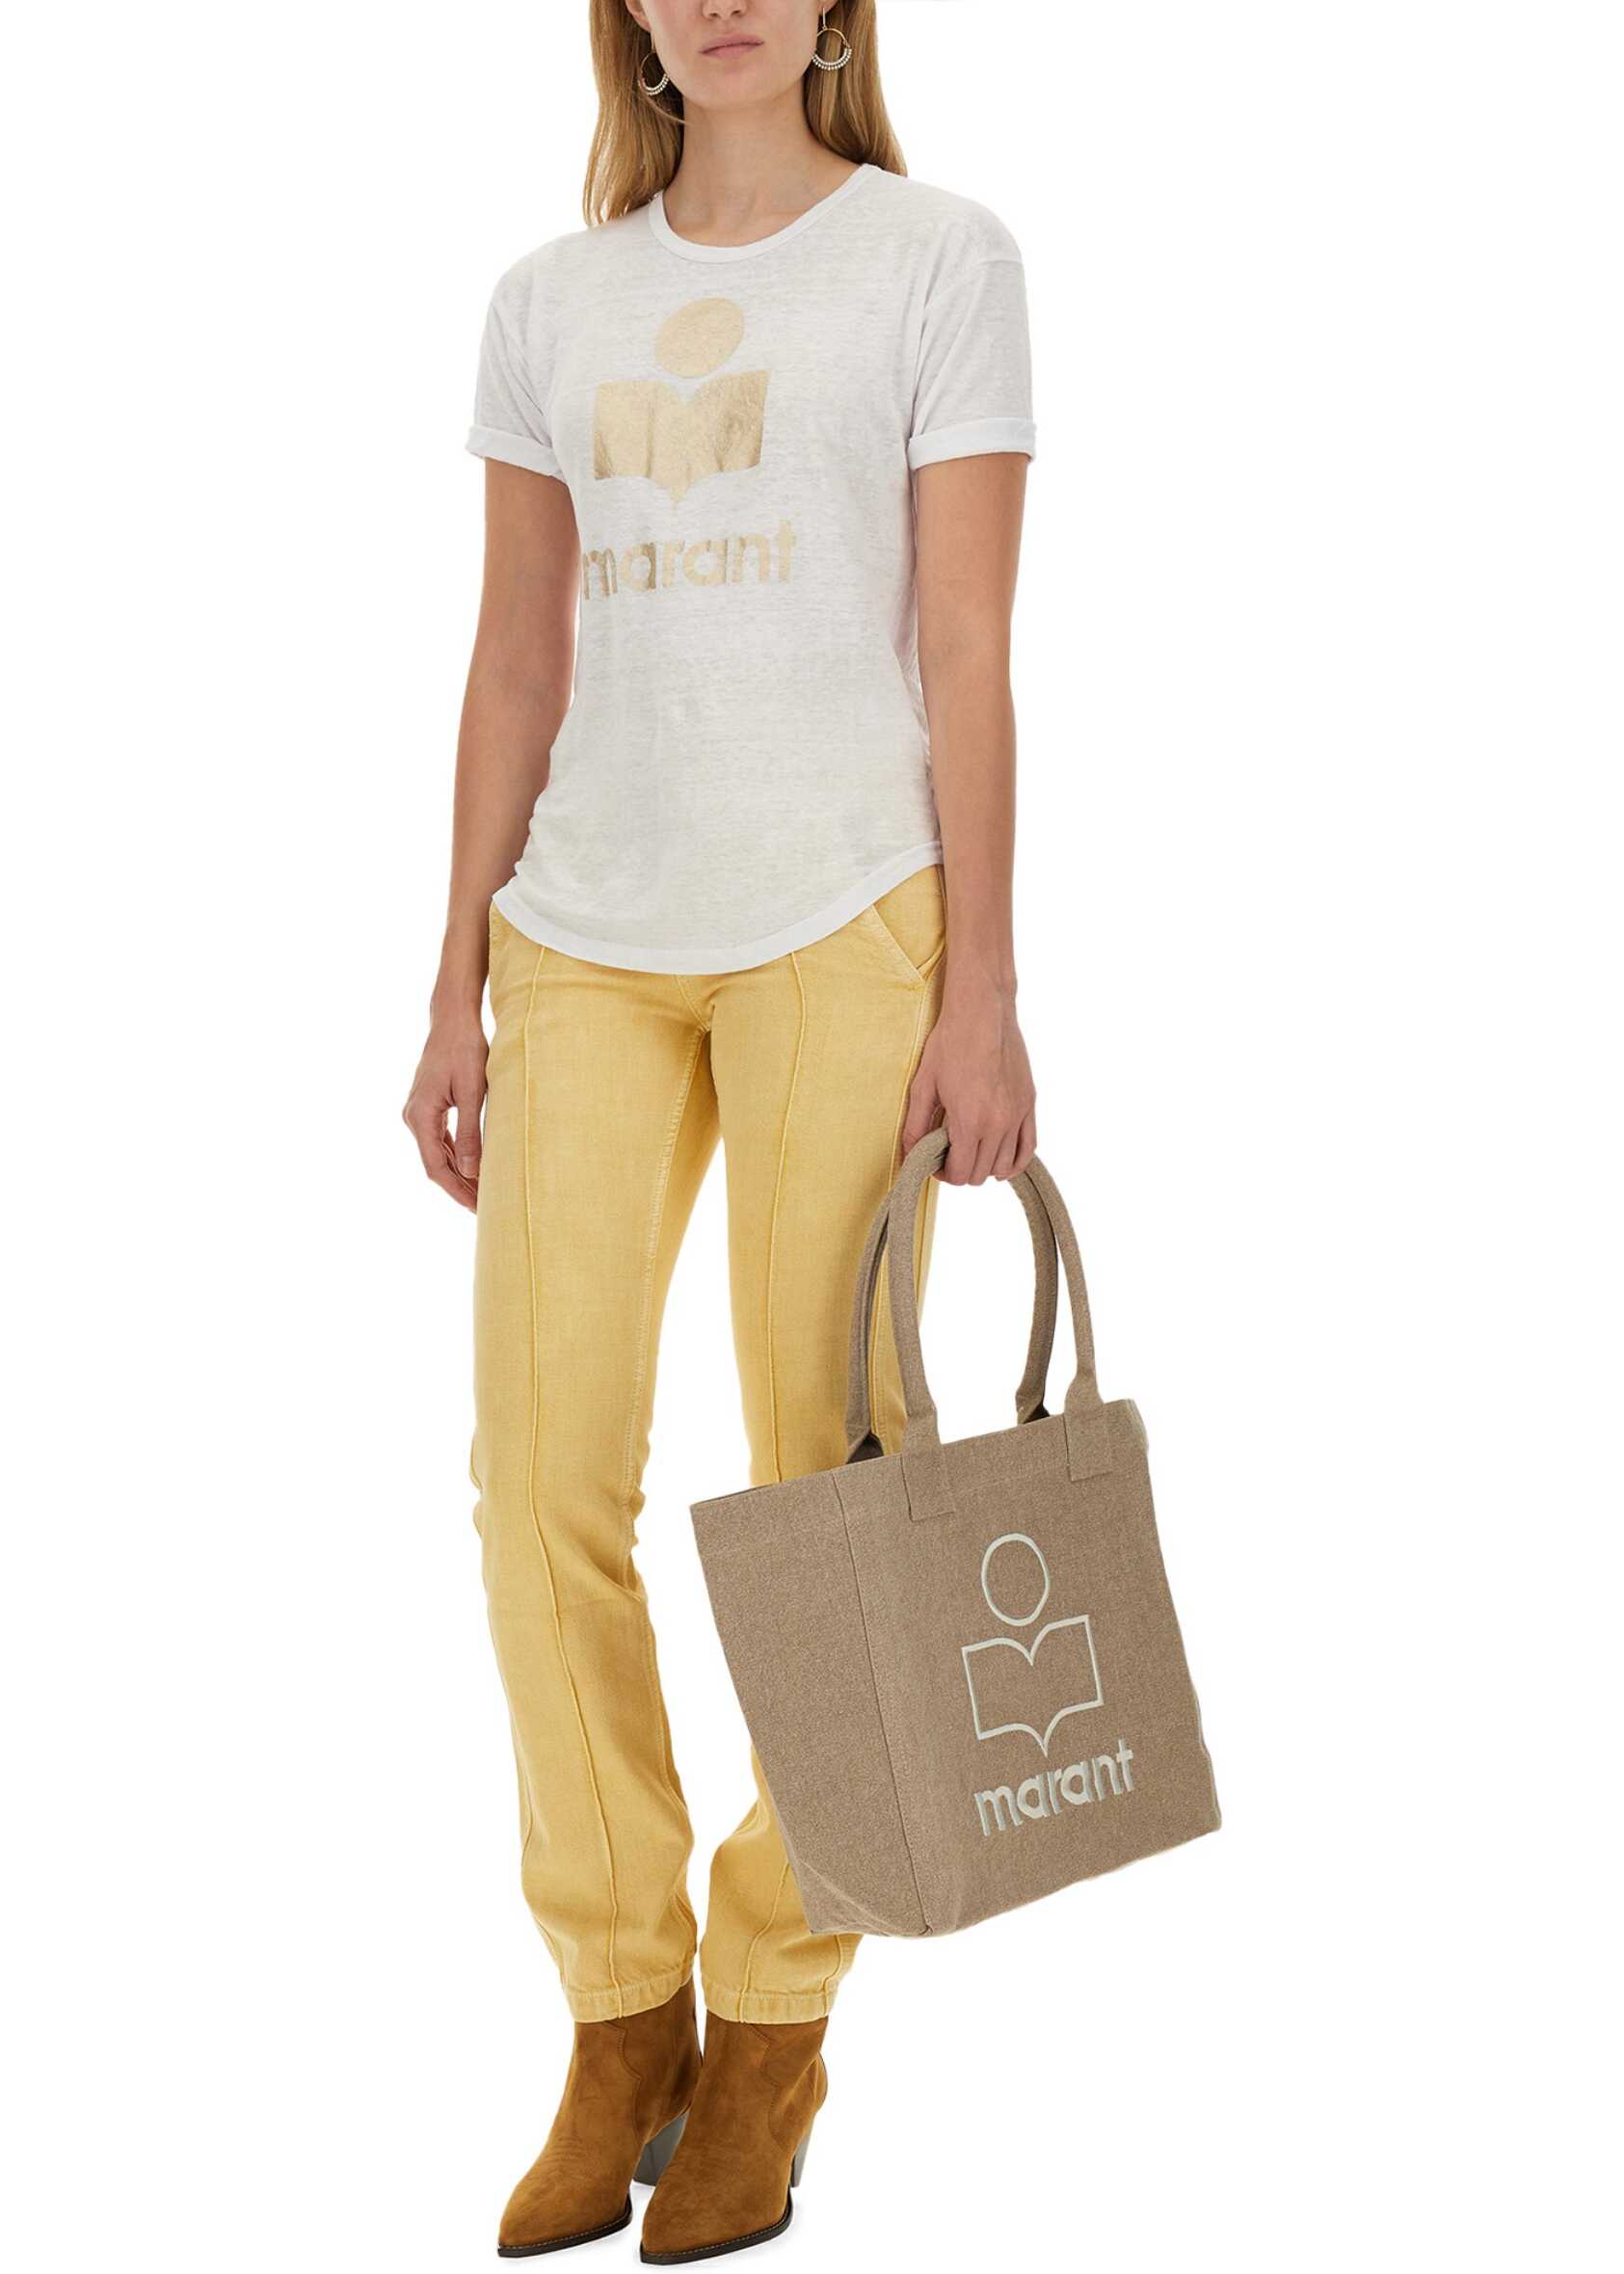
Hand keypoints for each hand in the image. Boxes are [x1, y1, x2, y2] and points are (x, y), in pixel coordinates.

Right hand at [403, 1010, 487, 1211]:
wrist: (453, 1020)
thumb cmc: (466, 1050)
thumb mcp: (474, 1092)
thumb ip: (471, 1133)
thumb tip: (470, 1171)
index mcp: (421, 1116)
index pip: (436, 1168)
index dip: (458, 1191)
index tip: (478, 1209)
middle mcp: (413, 1117)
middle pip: (435, 1165)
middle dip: (459, 1187)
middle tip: (486, 1208)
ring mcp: (418, 1112)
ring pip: (436, 1154)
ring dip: (458, 1174)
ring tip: (482, 1193)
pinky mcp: (427, 1107)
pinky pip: (439, 1141)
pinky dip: (454, 1157)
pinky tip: (472, 1169)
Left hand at [901, 986, 1036, 1183]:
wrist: (981, 1013)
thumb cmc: (949, 1044)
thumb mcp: (922, 1085)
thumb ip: (914, 1126)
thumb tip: (909, 1155)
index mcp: (969, 1121)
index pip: (959, 1173)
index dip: (943, 1174)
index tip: (935, 1162)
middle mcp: (997, 1123)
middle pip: (980, 1174)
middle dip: (961, 1170)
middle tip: (948, 1155)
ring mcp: (1017, 1115)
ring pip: (1005, 1166)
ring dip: (985, 1167)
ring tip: (971, 1151)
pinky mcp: (1029, 1104)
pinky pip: (1029, 1148)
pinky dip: (1015, 1162)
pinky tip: (1000, 1161)